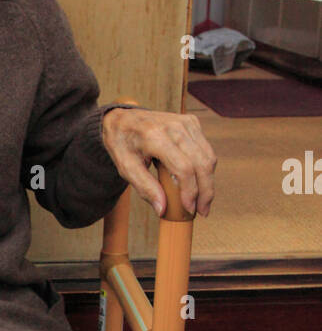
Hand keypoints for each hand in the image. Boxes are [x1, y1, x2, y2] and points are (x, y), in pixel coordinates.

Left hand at [101, 107, 216, 216]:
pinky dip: (205, 168)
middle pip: (201, 163)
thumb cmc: (123, 144)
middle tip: (202, 211)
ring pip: (208, 157)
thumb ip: (144, 188)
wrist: (122, 119)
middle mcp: (174, 127)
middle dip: (205, 191)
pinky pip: (206, 149)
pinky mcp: (192, 122)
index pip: (183, 167)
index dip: (190, 191)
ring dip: (208, 182)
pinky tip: (197, 183)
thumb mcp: (126, 168)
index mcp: (155, 136)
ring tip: (202, 202)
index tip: (190, 209)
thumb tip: (163, 209)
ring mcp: (185, 122)